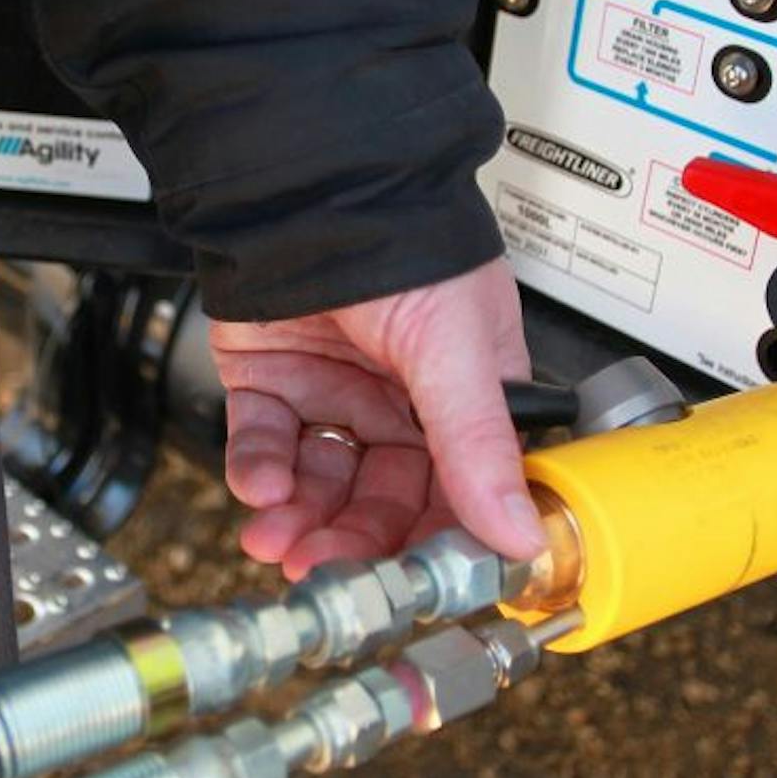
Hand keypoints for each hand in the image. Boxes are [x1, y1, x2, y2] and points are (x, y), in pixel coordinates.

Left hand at [209, 259, 545, 578]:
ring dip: (298, 517)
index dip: (434, 544)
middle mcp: (402, 400)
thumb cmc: (408, 246)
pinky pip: (265, 443)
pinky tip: (259, 485)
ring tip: (277, 540)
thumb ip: (476, 448)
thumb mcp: (455, 354)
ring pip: (320, 481)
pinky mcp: (274, 379)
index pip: (458, 493)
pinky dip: (258, 470)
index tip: (411, 589)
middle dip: (351, 541)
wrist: (314, 187)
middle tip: (323, 572)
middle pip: (381, 498)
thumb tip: (518, 535)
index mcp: (466, 396)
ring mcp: (336, 390)